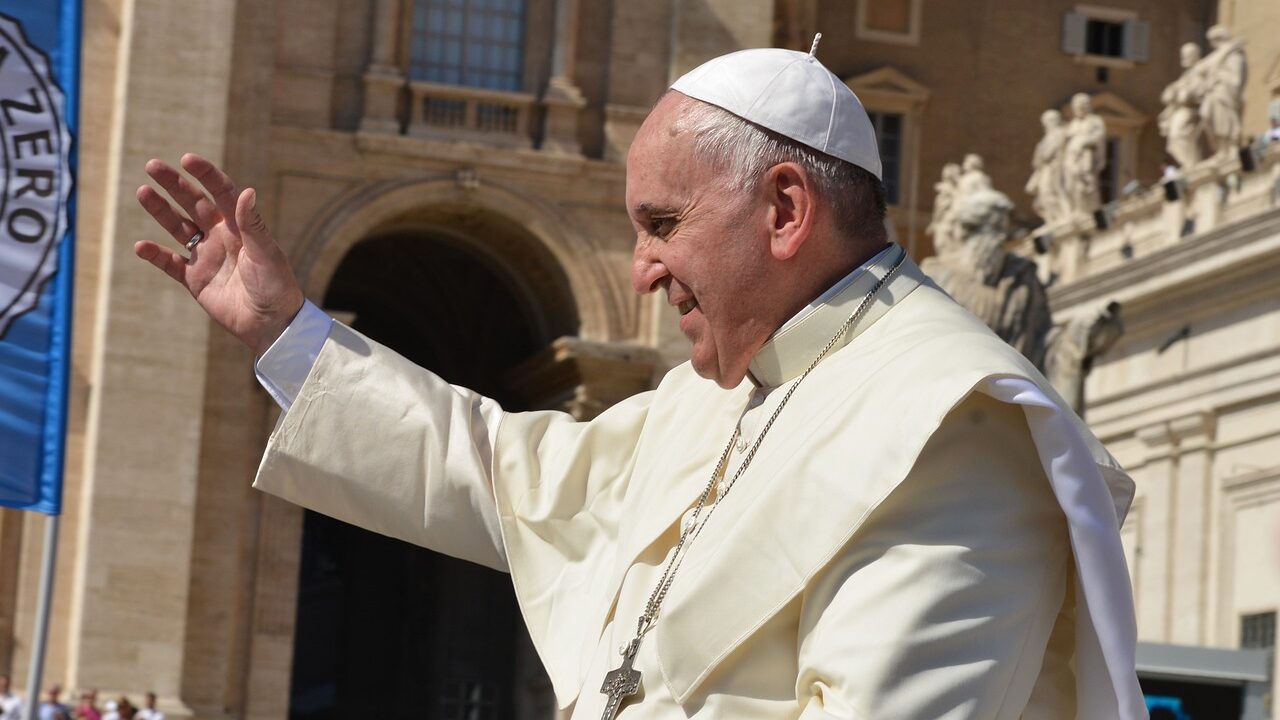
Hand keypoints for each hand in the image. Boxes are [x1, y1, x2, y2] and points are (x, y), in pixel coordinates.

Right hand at [135, 154, 304, 355]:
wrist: (272, 324)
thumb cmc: (277, 287)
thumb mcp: (266, 254)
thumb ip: (253, 225)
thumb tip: (247, 191)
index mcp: (241, 227)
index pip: (221, 193)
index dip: (206, 175)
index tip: (188, 159)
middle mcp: (221, 237)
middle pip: (194, 204)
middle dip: (174, 185)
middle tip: (153, 166)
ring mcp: (206, 257)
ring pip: (178, 228)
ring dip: (161, 211)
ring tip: (143, 192)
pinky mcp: (195, 280)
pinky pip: (170, 264)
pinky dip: (156, 255)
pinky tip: (141, 246)